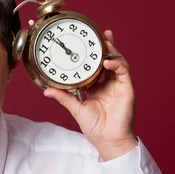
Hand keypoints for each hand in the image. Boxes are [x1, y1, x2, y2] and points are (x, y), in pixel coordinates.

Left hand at [44, 30, 137, 160]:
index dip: (91, 55)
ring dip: (111, 50)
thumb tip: (47, 90)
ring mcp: (119, 85)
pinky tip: (106, 62)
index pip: (94, 66)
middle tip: (99, 33)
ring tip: (104, 41)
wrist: (108, 140)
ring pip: (117, 61)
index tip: (84, 43)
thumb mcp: (76, 109)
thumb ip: (64, 97)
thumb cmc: (95, 128)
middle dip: (105, 45)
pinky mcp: (127, 89)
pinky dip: (116, 64)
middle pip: (108, 60)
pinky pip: (124, 71)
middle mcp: (109, 84)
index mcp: (97, 88)